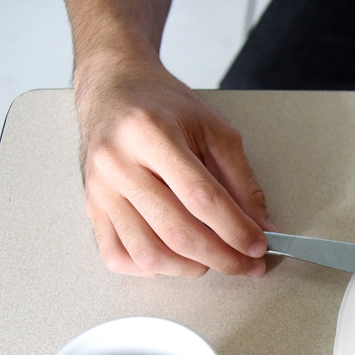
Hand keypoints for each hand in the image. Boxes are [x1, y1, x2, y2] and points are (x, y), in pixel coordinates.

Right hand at [74, 56, 270, 276]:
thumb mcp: (214, 130)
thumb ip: (242, 181)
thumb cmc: (163, 105)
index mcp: (151, 134)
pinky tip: (175, 257)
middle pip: (177, 231)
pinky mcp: (91, 207)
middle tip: (247, 265)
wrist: (112, 87)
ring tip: (213, 259)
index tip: (259, 247)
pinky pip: (119, 256)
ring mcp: (100, 189)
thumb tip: (263, 228)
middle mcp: (118, 163)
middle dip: (222, 257)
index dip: (236, 229)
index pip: (202, 198)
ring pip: (148, 252)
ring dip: (190, 268)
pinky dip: (153, 268)